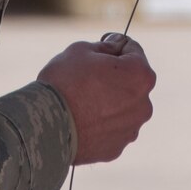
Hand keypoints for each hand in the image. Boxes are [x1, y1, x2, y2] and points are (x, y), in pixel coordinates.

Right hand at [36, 33, 156, 164]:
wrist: (47, 126)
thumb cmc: (65, 82)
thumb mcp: (82, 50)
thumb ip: (105, 46)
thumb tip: (115, 47)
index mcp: (141, 75)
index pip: (133, 50)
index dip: (116, 43)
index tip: (103, 42)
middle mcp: (143, 104)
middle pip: (131, 82)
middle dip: (115, 75)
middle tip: (89, 74)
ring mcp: (131, 129)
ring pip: (123, 108)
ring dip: (110, 101)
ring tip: (83, 100)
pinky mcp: (116, 148)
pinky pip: (112, 129)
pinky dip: (101, 123)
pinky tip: (82, 119)